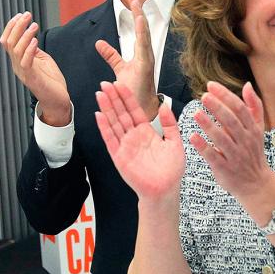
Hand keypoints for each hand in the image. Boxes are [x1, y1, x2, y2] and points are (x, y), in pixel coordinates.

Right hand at [0, 12, 70, 125]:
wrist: (58, 100)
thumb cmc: (51, 81)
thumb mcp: (43, 60)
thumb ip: (34, 50)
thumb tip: (31, 37)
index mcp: (19, 60)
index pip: (8, 40)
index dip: (12, 27)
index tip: (20, 15)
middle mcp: (17, 65)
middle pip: (9, 42)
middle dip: (17, 26)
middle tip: (26, 15)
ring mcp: (23, 72)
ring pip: (16, 50)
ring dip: (25, 35)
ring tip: (34, 25)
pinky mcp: (32, 78)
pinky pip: (26, 62)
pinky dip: (29, 49)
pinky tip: (36, 40)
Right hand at [95, 82, 184, 202]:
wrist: (165, 190)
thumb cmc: (171, 169)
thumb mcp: (175, 142)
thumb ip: (169, 124)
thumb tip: (165, 106)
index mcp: (146, 132)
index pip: (134, 110)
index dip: (127, 97)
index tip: (119, 84)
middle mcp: (134, 137)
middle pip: (121, 113)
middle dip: (113, 98)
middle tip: (105, 83)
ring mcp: (125, 146)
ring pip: (114, 123)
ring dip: (107, 109)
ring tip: (100, 94)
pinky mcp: (119, 156)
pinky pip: (110, 139)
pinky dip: (104, 127)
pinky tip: (99, 115)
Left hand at [96, 0, 158, 119]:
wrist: (139, 108)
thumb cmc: (133, 90)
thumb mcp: (120, 69)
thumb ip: (111, 55)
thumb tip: (99, 43)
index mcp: (141, 53)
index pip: (139, 29)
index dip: (135, 14)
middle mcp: (146, 53)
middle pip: (143, 27)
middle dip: (138, 10)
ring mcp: (147, 58)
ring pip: (145, 33)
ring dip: (140, 16)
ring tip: (136, 1)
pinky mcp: (145, 65)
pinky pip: (144, 45)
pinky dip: (143, 32)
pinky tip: (140, 20)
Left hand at [190, 81, 274, 198]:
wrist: (256, 183)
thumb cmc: (253, 152)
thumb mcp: (259, 129)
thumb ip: (254, 106)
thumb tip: (247, 85)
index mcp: (253, 129)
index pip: (240, 109)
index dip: (225, 96)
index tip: (211, 86)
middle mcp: (245, 141)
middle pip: (232, 121)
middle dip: (217, 108)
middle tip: (204, 96)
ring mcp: (236, 155)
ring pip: (222, 138)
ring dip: (209, 125)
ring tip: (196, 114)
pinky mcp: (225, 168)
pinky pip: (213, 156)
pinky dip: (203, 147)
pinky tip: (193, 137)